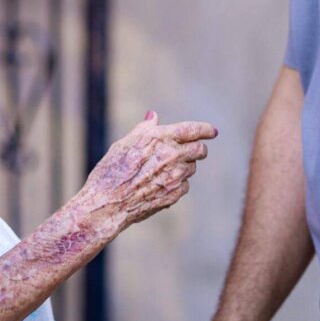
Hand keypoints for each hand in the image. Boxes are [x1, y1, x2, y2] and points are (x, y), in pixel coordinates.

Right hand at [77, 112, 217, 231]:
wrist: (107, 203)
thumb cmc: (111, 171)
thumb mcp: (124, 144)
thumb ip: (144, 130)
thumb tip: (153, 116)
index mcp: (160, 138)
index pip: (192, 130)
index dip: (205, 129)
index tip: (212, 131)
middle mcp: (172, 156)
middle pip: (199, 150)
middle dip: (198, 148)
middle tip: (192, 150)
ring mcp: (175, 177)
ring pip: (191, 168)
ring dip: (185, 166)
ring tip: (164, 169)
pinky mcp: (174, 194)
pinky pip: (184, 185)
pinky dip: (177, 183)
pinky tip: (160, 184)